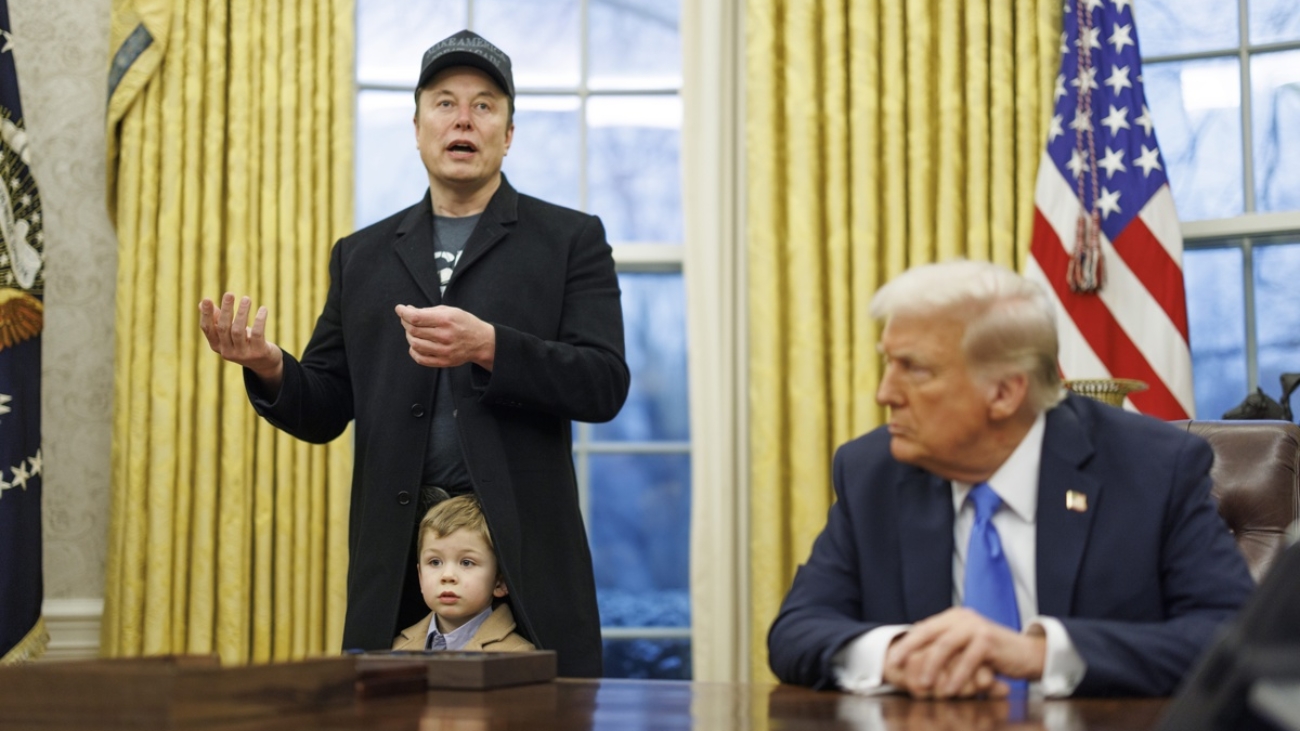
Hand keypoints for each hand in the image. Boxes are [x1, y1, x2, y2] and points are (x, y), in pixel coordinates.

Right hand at [198, 293, 283, 387]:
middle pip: (223, 328)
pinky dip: (259, 320)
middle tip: (229, 294)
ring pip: (239, 330)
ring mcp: (243, 354)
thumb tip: (202, 302)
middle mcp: (227, 352)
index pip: (207, 329)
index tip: (207, 299)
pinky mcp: (258, 353)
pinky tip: (263, 309)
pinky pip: (257, 334)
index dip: (206, 314)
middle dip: (226, 310)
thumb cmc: (244, 342)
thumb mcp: (230, 332)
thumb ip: (217, 319)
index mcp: (216, 345)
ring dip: (242, 313)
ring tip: (246, 298)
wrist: (264, 363)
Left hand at [395, 304, 495, 369]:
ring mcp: (444, 351)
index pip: (416, 317)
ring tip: (412, 331)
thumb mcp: (450, 310)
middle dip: (405, 322)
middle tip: (405, 318)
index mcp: (446, 320)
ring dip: (409, 336)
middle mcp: (444, 336)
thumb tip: (409, 310)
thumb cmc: (466, 324)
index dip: (403, 312)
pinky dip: (413, 351)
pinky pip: (420, 358)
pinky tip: (416, 344)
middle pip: (413, 330)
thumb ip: (429, 310)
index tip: (399, 309)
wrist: (481, 342)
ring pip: (414, 344)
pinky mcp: (443, 361)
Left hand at [883, 608, 1044, 698]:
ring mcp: (975, 627)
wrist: (1027, 654)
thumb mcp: (964, 647)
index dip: (906, 644)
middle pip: (928, 633)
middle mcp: (962, 617)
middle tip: (896, 666)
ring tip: (924, 684)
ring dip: (932, 666)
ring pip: (946, 645)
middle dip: (909, 650)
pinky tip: (951, 689)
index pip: (923, 628)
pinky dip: (958, 675)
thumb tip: (914, 653)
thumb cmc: (993, 655)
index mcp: (953, 617)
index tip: (890, 659)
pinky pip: (968, 659)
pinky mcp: (989, 640)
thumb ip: (945, 647)